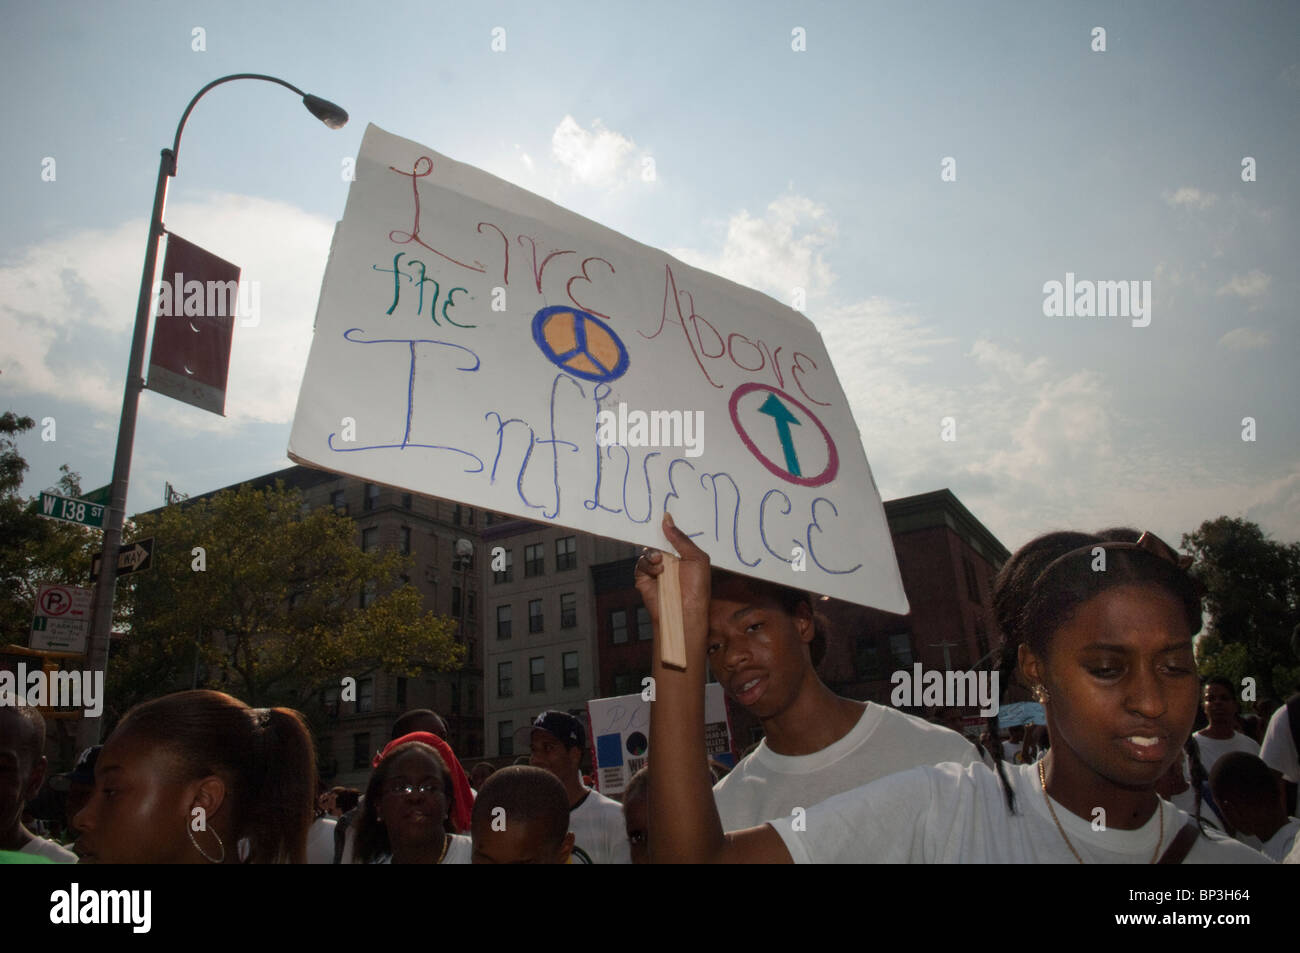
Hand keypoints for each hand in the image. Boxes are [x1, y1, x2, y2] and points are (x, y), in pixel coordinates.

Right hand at [634, 512, 712, 628]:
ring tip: (661, 562)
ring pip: (647, 551)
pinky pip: (640, 564)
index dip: (668, 527)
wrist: (684, 611)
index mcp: (682, 555)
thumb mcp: (696, 558)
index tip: (664, 514)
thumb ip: (680, 538)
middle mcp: (668, 561)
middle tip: (655, 528)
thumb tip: (667, 519)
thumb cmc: (696, 587)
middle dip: (656, 535)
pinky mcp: (644, 579)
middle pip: (657, 541)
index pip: (672, 537)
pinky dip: (648, 565)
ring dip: (653, 554)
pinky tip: (658, 571)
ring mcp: (655, 570)